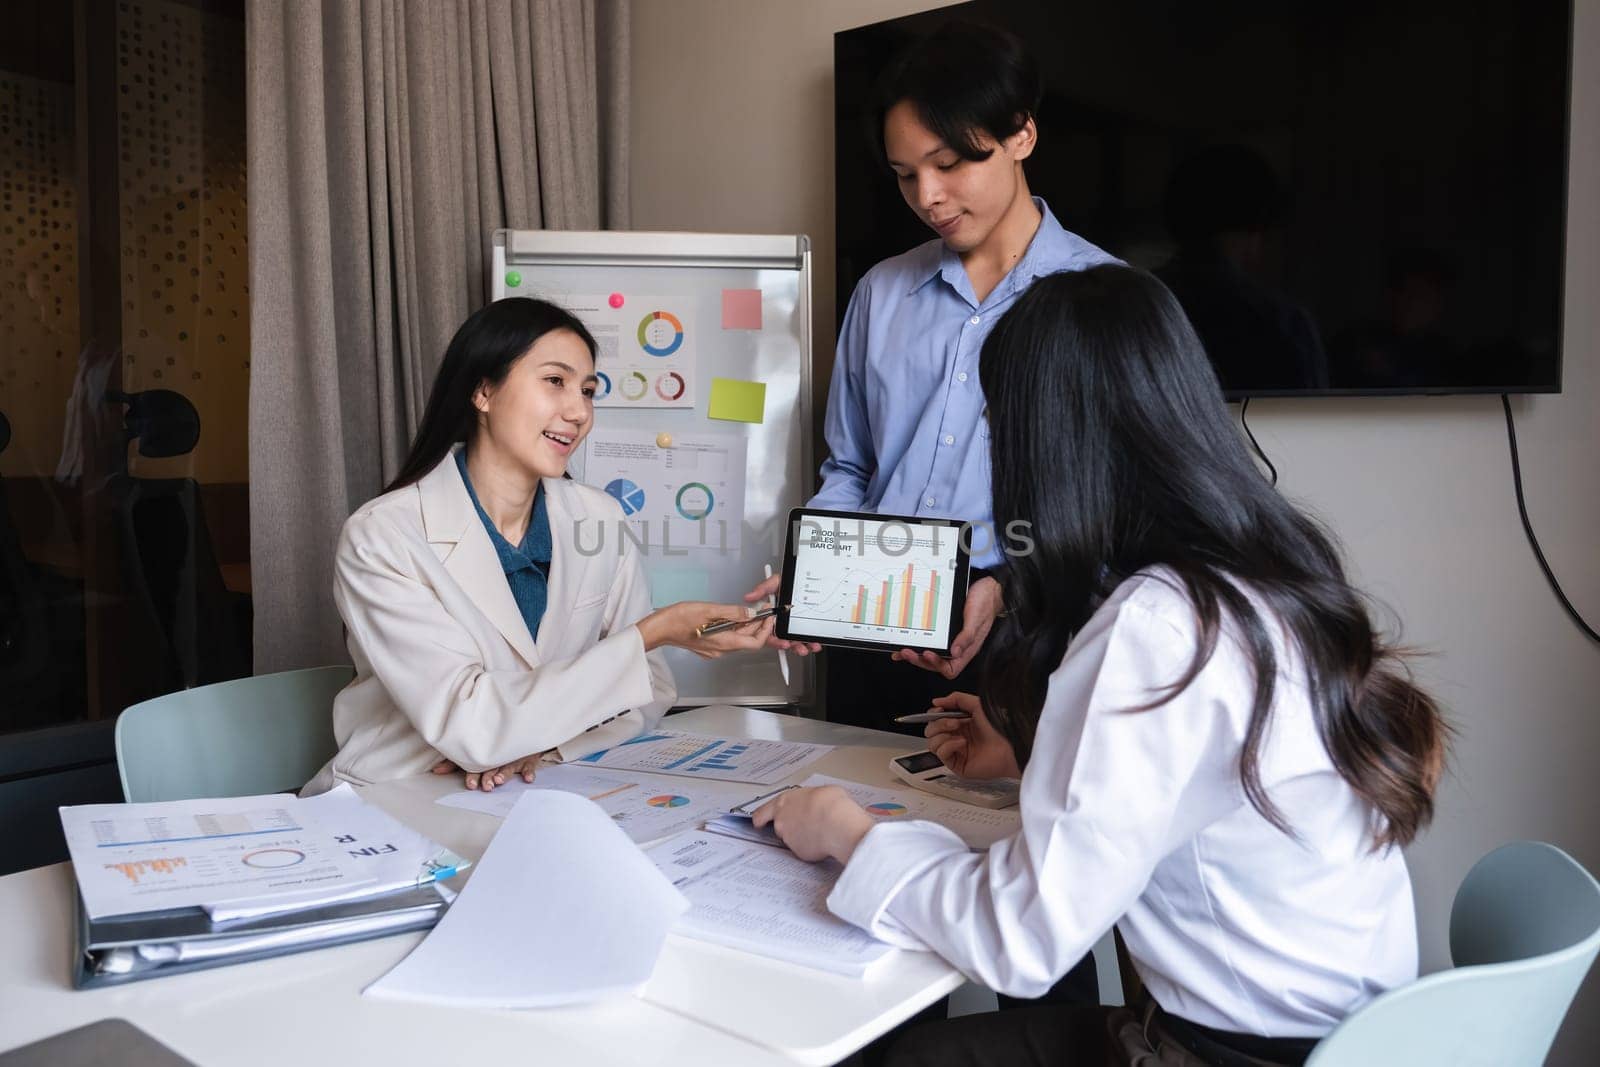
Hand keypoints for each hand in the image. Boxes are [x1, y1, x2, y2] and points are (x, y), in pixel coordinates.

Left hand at [430, 754, 540, 790]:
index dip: (473, 774)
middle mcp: (499, 756)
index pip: (477, 765)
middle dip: (488, 776)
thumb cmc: (491, 746)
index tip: (470, 784)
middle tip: (486, 785)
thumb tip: (436, 771)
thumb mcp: (472, 753)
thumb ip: (454, 762)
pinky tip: (528, 778)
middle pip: (493, 766)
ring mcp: (514, 756)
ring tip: (500, 780)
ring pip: (509, 765)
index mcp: (484, 755)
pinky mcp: (528, 757)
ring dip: (505, 773)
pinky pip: (530, 764)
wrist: (519, 729)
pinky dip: (530, 771)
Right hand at [636, 601, 775, 658]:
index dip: (765, 630)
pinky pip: (727, 639)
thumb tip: (750, 614)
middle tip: (761, 610)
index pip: (755, 642)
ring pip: (737, 639)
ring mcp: (714, 650)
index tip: (768, 616)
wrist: (659, 629)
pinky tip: (732, 617)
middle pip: (747, 640)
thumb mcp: (709, 610)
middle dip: (757, 625)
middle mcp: (721, 650)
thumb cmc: (678, 620)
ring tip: (749, 611)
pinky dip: (734, 628)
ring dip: (746, 626)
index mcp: (724, 642)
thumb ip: (732, 613)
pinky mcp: (708, 646)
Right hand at [744, 572, 820, 656]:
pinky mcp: (803, 628)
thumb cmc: (787, 583)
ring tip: (811, 646)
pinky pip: (806, 638)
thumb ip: (763, 589)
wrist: (799, 582)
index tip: (783, 643)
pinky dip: (811, 642)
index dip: (775, 641)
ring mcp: (792, 627)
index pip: (769, 634)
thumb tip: (749, 596)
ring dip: (803, 646)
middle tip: (800, 648)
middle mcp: (780, 624)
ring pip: (795, 642)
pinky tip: (815, 643)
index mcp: (771, 618)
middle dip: (792, 646)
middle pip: (783, 641)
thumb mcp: (775, 582)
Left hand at [751, 785, 875, 863]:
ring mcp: (789, 839)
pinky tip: (823, 841)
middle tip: (803, 824)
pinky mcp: (799, 853)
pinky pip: (804, 850)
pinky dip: (812, 847)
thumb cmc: (830, 804)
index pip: (761, 813)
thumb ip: (811, 798)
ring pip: (792, 839)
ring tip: (819, 831)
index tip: (760, 821)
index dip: (760, 818)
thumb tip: (818, 802)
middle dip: (788, 827)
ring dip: (801, 837)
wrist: (837, 823)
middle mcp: (781, 821)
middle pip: (778, 827)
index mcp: (783, 802)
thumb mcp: (820, 791)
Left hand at [892, 576, 1001, 677]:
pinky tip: (905, 641)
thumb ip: (967, 637)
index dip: (937, 665)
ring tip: (902, 650)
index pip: (950, 669)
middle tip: (907, 652)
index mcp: (966, 650)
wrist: (987, 588)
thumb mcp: (976, 620)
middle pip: (936, 663)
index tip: (927, 654)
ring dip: (916, 654)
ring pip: (930, 653)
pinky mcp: (945, 630)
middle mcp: (957, 647)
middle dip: (920, 660)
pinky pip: (930, 640)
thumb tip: (955, 653)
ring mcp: (950, 639)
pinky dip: (917, 642)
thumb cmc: (985, 604)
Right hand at [923, 692, 1020, 779]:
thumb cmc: (999, 726)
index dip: (934, 715)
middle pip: (930, 731)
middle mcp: (957, 737)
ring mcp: (957, 752)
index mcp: (961, 723)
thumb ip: (956, 699)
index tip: (939, 710)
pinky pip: (941, 754)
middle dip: (939, 724)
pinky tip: (962, 743)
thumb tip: (937, 701)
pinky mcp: (958, 765)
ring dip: (942, 735)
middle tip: (954, 722)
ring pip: (932, 743)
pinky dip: (949, 746)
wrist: (1010, 744)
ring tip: (959, 732)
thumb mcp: (976, 704)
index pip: (936, 720)